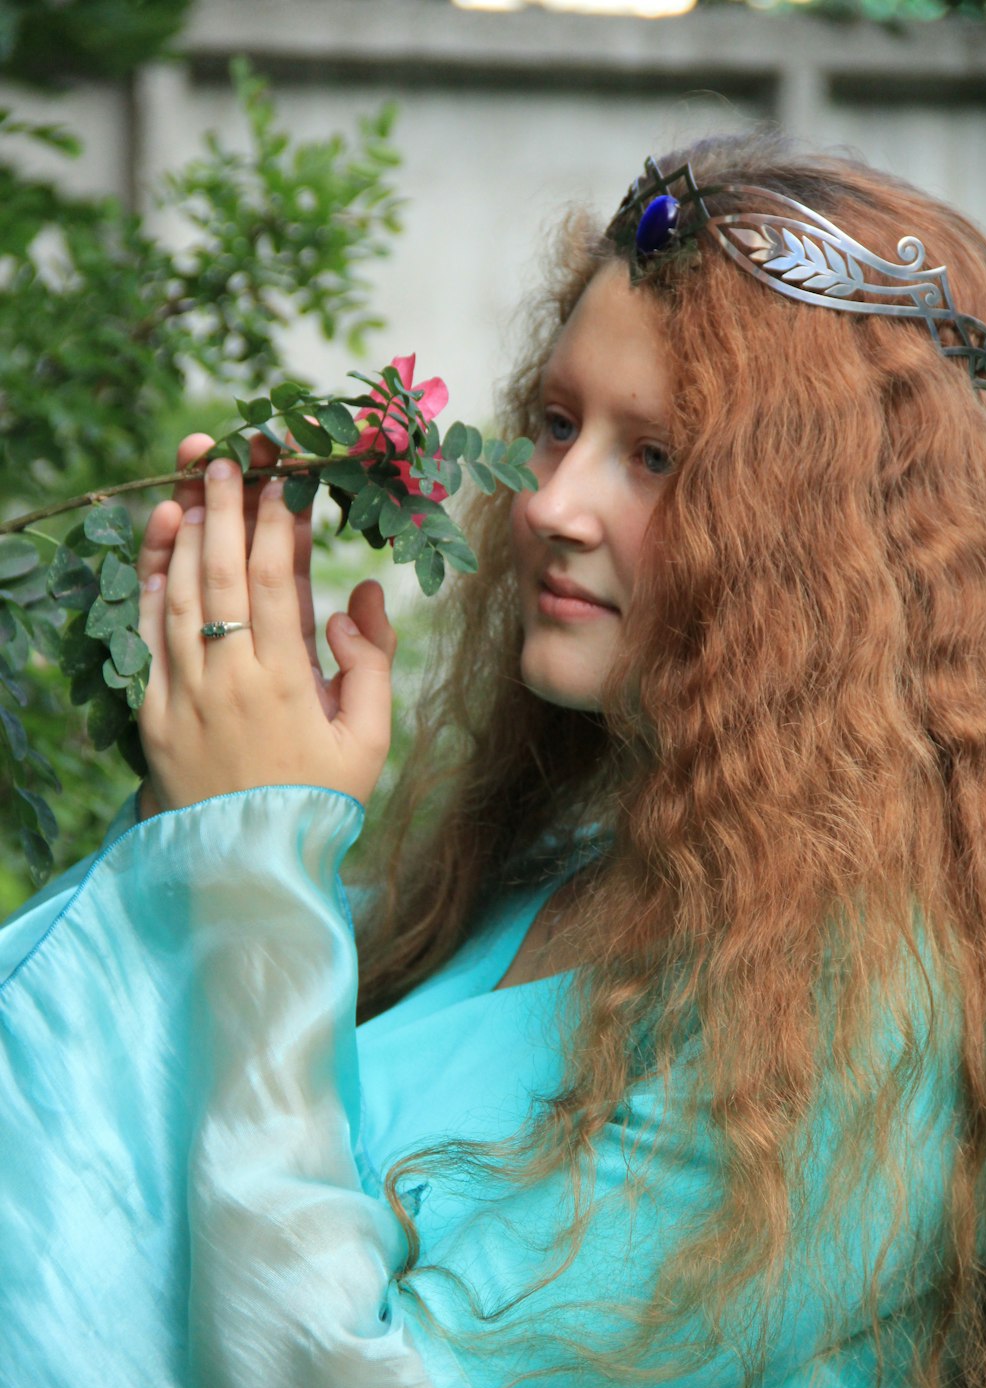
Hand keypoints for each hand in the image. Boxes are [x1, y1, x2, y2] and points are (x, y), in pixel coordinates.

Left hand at [135, 452, 395, 813]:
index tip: (287, 476)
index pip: (280, 580)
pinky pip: (147, 630)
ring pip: (181, 591)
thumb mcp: (368, 741)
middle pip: (225, 571)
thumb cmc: (318, 802)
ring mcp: (184, 693)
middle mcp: (229, 678)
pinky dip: (151, 579)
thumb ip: (371, 665)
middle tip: (231, 451)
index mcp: (287, 683)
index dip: (281, 521)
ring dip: (189, 528)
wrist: (245, 869)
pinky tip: (161, 536)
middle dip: (228, 504)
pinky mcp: (151, 709)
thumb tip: (355, 598)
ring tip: (197, 477)